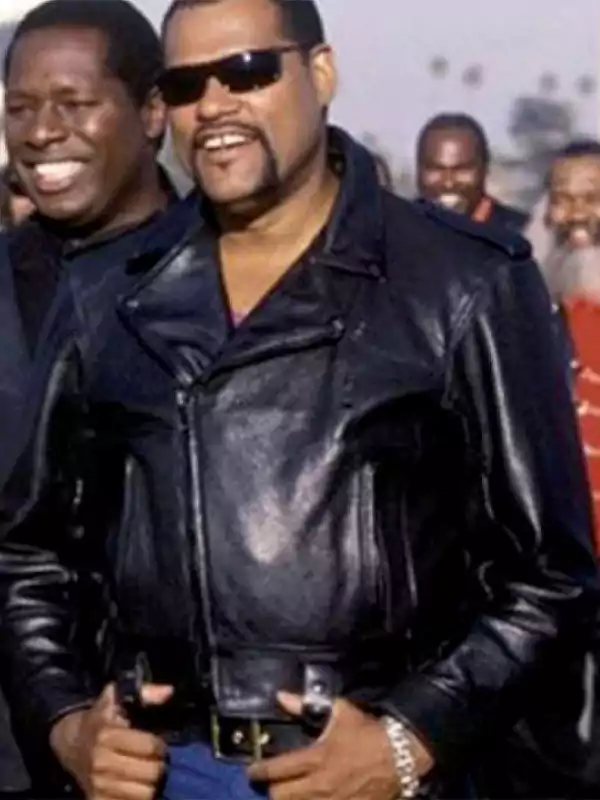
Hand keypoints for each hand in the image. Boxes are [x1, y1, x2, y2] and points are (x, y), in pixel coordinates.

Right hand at [50, 682, 172, 799]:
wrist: (71, 744)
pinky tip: (135, 787)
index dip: (159, 745)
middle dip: (158, 766)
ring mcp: (98, 785)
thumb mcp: (118, 700)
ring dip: (150, 785)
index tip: (158, 744)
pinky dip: (137, 798)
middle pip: (151, 773)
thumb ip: (146, 694)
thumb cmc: (100, 720)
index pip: (150, 747)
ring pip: (144, 794)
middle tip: (156, 761)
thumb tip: (168, 692)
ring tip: (146, 775)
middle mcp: (101, 762)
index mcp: (107, 735)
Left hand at [247, 693, 433, 799]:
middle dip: (271, 790)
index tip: (252, 770)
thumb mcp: (338, 711)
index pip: (276, 770)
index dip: (258, 771)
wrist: (400, 755)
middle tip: (270, 783)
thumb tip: (281, 696)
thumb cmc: (367, 731)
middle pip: (280, 797)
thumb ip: (305, 705)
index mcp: (316, 758)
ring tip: (287, 794)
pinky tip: (309, 799)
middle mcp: (320, 785)